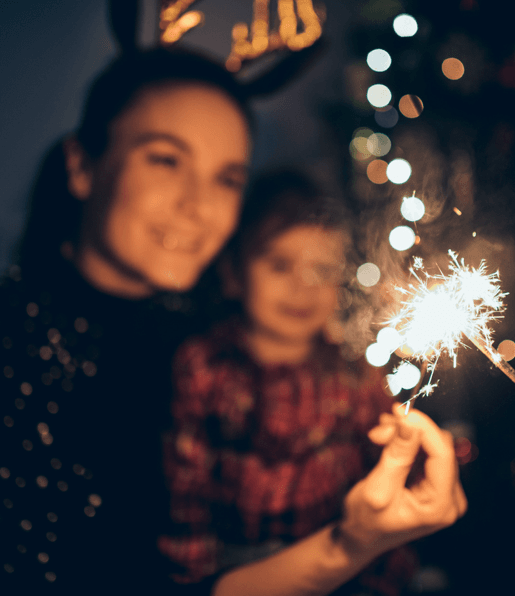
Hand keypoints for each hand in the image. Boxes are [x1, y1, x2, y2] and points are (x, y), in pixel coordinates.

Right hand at [339, 405, 466, 558]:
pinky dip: (405, 441)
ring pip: (431, 445)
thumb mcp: (377, 487)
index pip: (442, 454)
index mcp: (440, 506)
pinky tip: (386, 438)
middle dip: (407, 432)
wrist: (360, 537)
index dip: (422, 427)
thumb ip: (396, 455)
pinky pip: (426, 451)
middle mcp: (451, 499)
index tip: (398, 409)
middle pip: (437, 447)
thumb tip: (410, 422)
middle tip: (377, 431)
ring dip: (403, 434)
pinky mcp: (436, 483)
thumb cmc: (365, 519)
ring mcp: (446, 491)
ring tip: (377, 435)